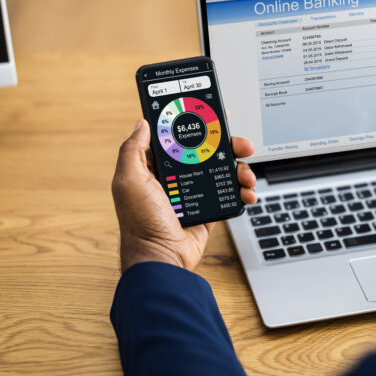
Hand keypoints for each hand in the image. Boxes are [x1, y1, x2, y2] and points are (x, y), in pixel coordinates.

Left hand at [111, 119, 256, 272]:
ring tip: (246, 174)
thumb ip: (133, 150)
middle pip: (206, 152)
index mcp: (155, 168)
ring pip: (221, 171)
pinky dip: (241, 191)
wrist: (162, 259)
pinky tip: (246, 192)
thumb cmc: (140, 223)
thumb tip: (142, 124)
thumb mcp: (129, 181)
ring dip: (239, 169)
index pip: (177, 138)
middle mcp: (175, 178)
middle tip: (241, 144)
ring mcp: (193, 194)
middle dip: (226, 146)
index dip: (194, 125)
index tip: (212, 116)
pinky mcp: (208, 210)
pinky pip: (229, 194)